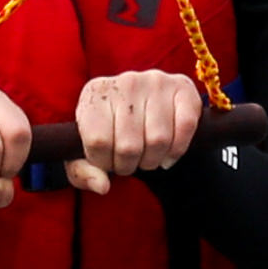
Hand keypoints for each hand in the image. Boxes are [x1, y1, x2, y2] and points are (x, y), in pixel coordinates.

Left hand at [63, 70, 199, 192]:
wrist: (139, 102)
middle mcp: (126, 82)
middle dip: (128, 165)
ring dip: (152, 160)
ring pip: (159, 140)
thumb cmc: (108, 129)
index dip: (104, 162)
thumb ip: (82, 171)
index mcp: (94, 92)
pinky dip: (177, 150)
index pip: (97, 141)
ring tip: (146, 157)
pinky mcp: (183, 87)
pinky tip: (167, 154)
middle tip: (129, 162)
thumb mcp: (85, 148)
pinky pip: (185, 127)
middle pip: (129, 145)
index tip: (107, 161)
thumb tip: (103, 186)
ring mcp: (156, 82)